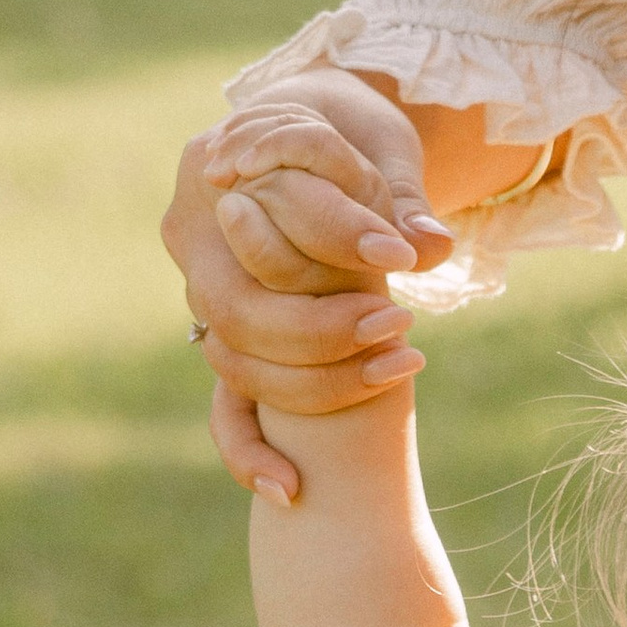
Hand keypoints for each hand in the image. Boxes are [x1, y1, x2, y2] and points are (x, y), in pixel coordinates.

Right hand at [162, 77, 451, 496]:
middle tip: (398, 324)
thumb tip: (432, 246)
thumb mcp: (382, 149)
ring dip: (315, 382)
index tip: (398, 256)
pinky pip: (224, 412)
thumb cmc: (350, 136)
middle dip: (322, 327)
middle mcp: (194, 230)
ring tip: (401, 371)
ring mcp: (204, 293)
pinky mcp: (226, 341)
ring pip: (236, 362)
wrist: (322, 144)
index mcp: (220, 161)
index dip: (334, 233)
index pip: (269, 206)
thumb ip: (402, 198)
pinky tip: (290, 491)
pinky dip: (250, 455)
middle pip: (241, 306)